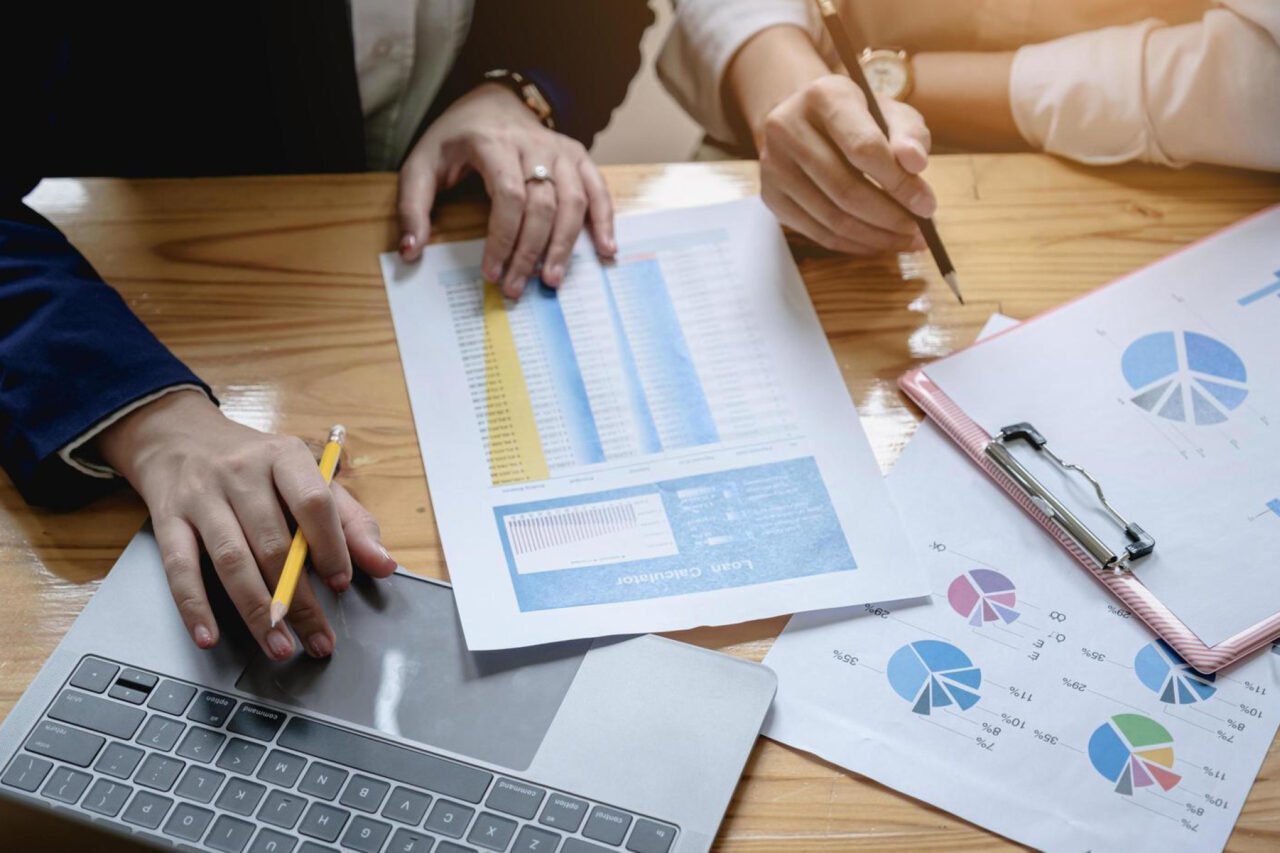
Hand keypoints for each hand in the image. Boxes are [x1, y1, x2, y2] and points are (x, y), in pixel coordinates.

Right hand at [94, 390, 397, 660]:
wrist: (181, 437)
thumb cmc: (257, 466)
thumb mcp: (308, 478)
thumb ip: (350, 520)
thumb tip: (384, 565)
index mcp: (285, 457)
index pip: (313, 502)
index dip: (331, 547)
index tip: (342, 583)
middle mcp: (241, 473)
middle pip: (273, 543)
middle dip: (299, 600)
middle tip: (318, 639)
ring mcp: (201, 496)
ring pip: (231, 560)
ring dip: (257, 611)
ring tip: (279, 646)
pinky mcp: (168, 519)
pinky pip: (179, 568)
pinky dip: (195, 607)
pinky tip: (209, 637)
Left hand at [396, 83, 615, 297]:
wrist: (495, 100)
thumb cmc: (457, 137)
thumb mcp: (421, 164)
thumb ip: (412, 207)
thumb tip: (411, 251)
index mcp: (492, 143)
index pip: (508, 197)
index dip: (503, 240)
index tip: (492, 272)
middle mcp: (532, 144)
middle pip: (543, 205)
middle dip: (530, 253)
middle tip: (517, 287)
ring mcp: (560, 149)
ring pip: (573, 202)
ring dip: (565, 245)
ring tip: (552, 279)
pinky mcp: (578, 156)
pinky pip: (598, 190)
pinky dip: (605, 221)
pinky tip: (605, 250)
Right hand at [756, 75, 935, 254]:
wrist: (805, 120)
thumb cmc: (856, 118)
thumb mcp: (889, 112)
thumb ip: (909, 134)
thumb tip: (916, 164)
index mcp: (823, 96)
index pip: (863, 148)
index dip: (899, 183)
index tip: (928, 205)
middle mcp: (787, 128)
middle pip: (845, 189)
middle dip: (890, 217)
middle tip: (919, 231)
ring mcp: (773, 166)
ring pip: (832, 218)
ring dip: (876, 237)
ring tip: (906, 240)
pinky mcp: (770, 196)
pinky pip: (818, 233)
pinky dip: (854, 244)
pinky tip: (879, 242)